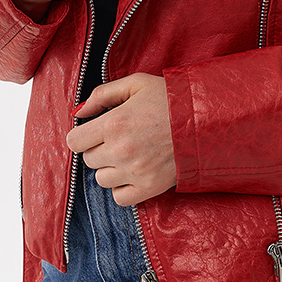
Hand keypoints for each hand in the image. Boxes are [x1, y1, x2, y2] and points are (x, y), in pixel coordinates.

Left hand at [65, 73, 176, 204]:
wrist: (206, 120)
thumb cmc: (171, 99)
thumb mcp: (136, 84)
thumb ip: (103, 94)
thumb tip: (78, 112)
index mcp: (114, 123)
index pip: (74, 141)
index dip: (82, 136)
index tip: (94, 133)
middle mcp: (120, 149)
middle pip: (88, 159)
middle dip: (99, 149)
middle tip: (119, 140)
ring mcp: (134, 171)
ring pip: (101, 179)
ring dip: (110, 169)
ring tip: (129, 155)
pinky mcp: (149, 187)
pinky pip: (119, 197)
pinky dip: (123, 188)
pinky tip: (134, 173)